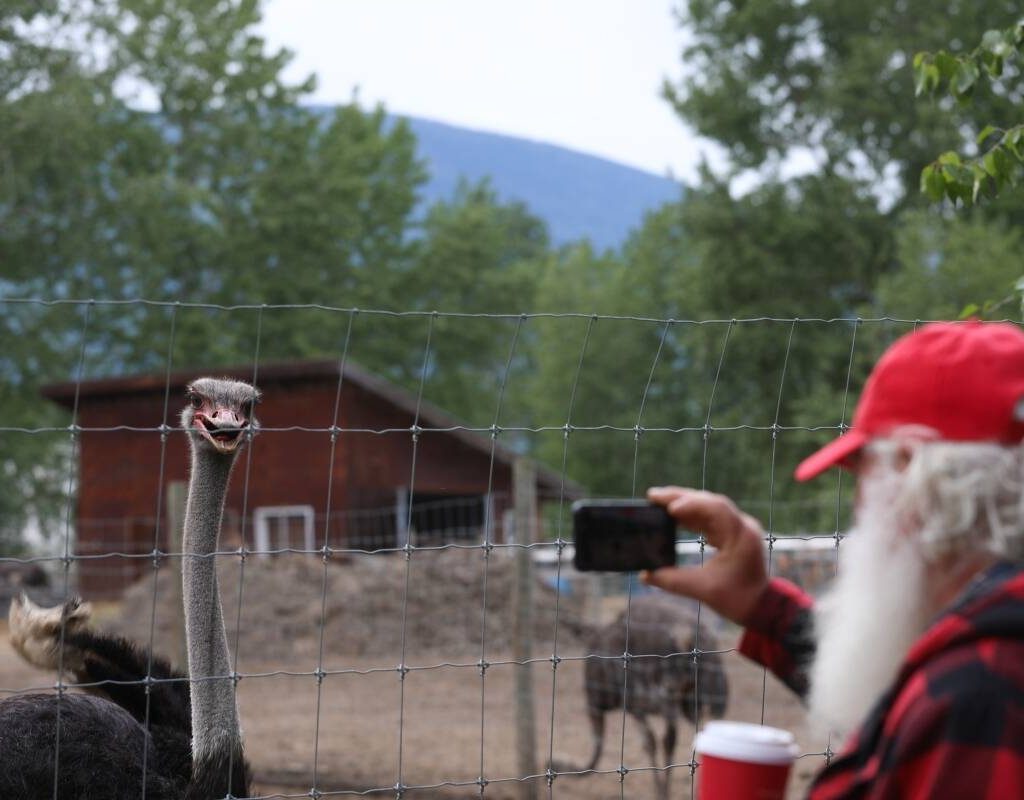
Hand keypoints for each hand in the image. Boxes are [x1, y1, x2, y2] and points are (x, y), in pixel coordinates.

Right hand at [642, 486, 767, 625]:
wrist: (763, 608)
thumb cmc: (738, 600)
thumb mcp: (703, 590)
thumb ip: (672, 581)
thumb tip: (645, 575)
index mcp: (741, 536)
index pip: (716, 508)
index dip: (691, 504)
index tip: (669, 508)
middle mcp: (742, 526)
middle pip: (709, 501)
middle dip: (680, 497)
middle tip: (653, 495)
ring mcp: (738, 528)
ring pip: (708, 506)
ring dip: (684, 503)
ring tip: (658, 502)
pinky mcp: (732, 534)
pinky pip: (710, 517)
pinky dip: (691, 515)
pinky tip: (673, 516)